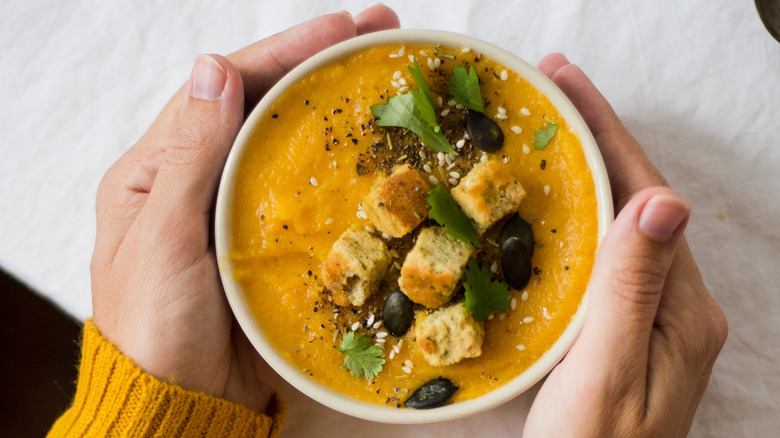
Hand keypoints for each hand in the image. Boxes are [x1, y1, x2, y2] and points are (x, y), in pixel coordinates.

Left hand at [90, 5, 399, 412]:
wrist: (181, 402)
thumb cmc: (155, 328)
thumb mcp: (163, 238)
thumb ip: (190, 156)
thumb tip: (215, 68)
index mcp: (159, 170)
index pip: (223, 89)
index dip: (282, 52)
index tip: (339, 28)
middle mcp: (199, 180)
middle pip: (260, 106)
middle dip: (315, 64)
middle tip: (377, 35)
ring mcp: (235, 211)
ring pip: (284, 144)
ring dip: (330, 107)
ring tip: (380, 75)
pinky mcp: (266, 244)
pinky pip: (303, 194)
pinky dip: (335, 167)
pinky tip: (367, 152)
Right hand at [523, 54, 727, 436]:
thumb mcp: (607, 375)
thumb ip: (632, 292)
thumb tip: (662, 201)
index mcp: (682, 310)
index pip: (646, 199)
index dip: (606, 135)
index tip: (565, 84)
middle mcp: (676, 305)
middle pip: (637, 202)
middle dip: (594, 141)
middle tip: (548, 92)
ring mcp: (652, 317)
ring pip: (619, 226)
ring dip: (584, 174)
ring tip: (545, 133)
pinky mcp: (624, 328)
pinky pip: (604, 257)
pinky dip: (575, 218)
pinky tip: (550, 204)